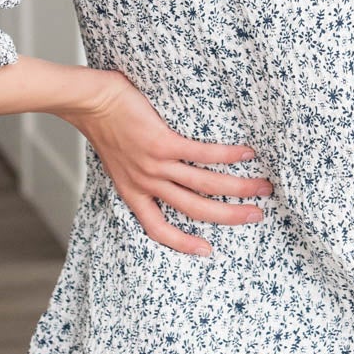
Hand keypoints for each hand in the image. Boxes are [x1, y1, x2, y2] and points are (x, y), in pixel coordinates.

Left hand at [67, 70, 271, 256]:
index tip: (207, 252)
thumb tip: (165, 173)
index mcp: (132, 193)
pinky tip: (247, 154)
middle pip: (194, 209)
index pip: (157, 229)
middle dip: (229, 216)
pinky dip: (228, 156)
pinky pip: (203, 154)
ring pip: (204, 185)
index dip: (182, 244)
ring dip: (238, 188)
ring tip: (263, 187)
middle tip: (256, 216)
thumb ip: (138, 173)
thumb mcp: (117, 162)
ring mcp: (155, 165)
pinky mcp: (163, 142)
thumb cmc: (103, 125)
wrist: (90, 101)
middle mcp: (145, 184)